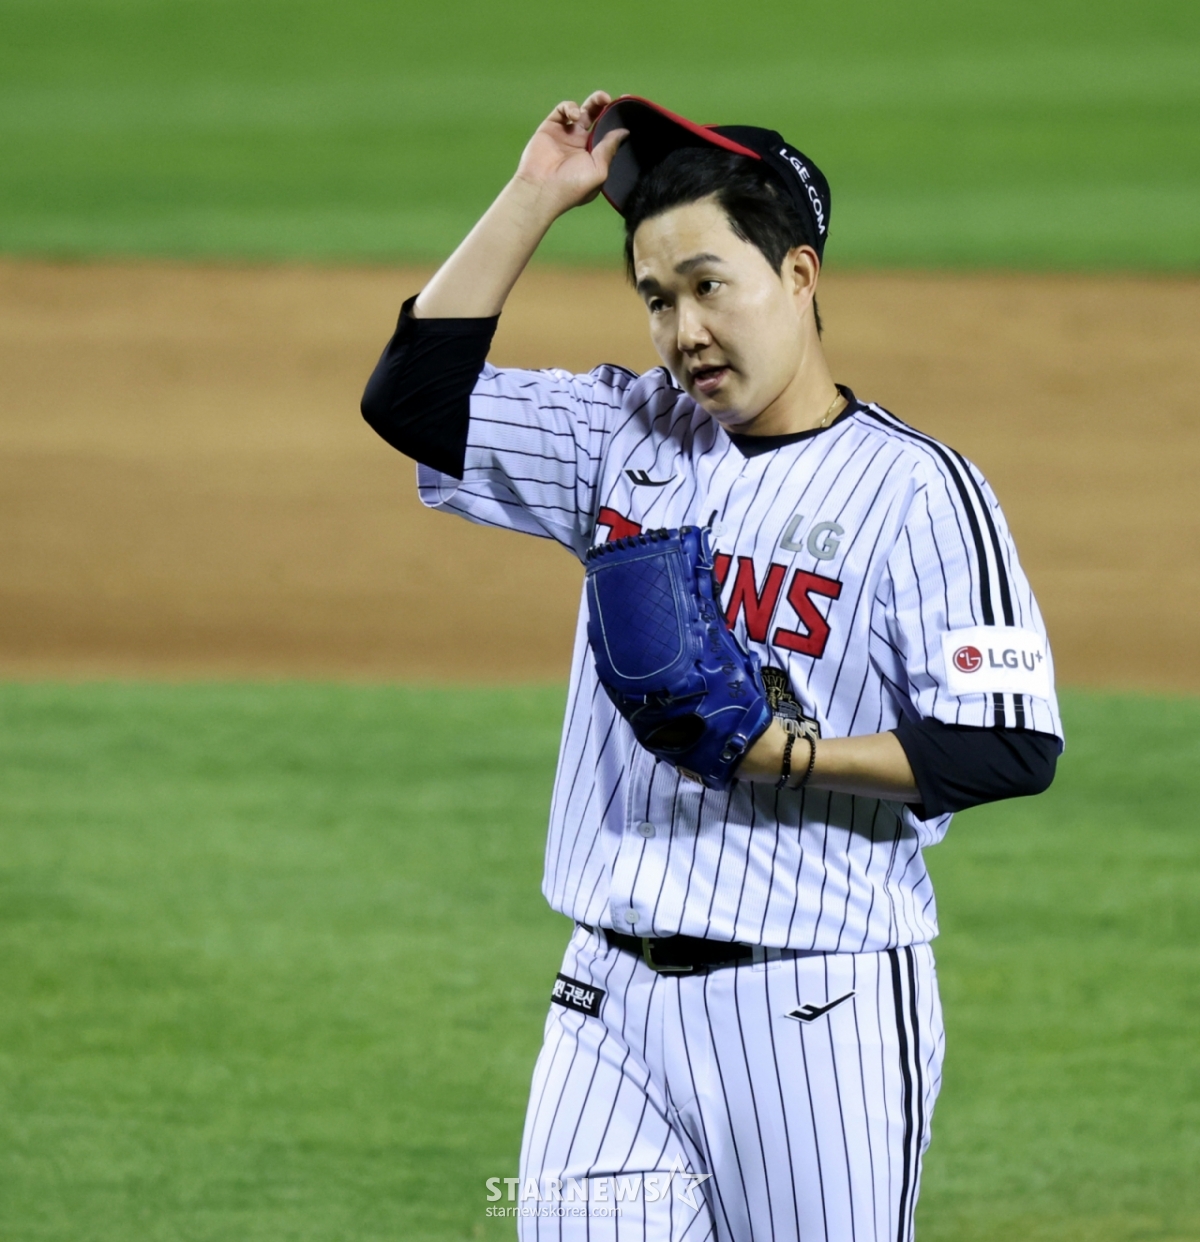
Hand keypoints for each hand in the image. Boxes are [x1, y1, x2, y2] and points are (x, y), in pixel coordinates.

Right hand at [514, 91, 628, 214]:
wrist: (541, 189)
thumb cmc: (572, 187)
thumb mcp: (599, 170)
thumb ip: (609, 148)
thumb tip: (624, 132)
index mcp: (594, 156)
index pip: (608, 133)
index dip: (616, 121)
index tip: (625, 109)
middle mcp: (580, 144)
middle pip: (596, 118)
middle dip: (604, 106)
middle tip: (611, 99)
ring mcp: (565, 135)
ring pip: (581, 111)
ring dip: (592, 102)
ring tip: (601, 100)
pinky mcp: (550, 128)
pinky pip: (562, 110)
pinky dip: (570, 107)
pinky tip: (575, 115)